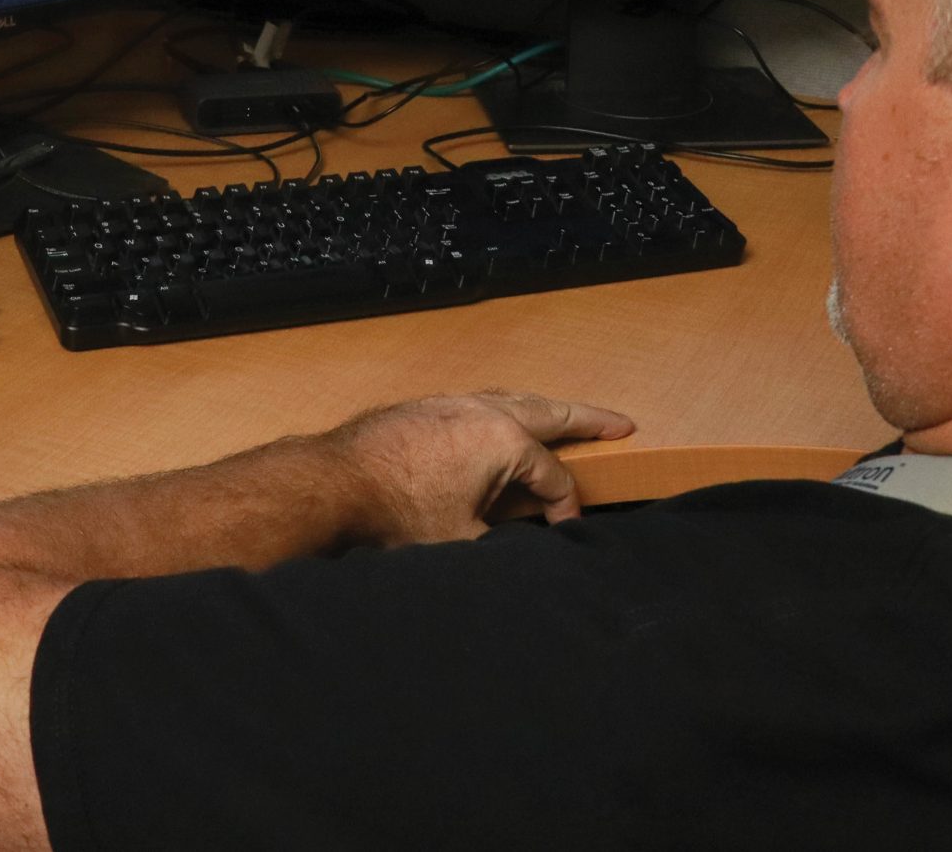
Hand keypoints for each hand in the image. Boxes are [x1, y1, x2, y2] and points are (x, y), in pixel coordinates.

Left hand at [327, 390, 635, 544]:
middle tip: (620, 423)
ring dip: (544, 409)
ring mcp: (452, 402)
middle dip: (588, 418)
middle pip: (550, 411)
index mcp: (504, 440)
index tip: (565, 532)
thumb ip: (503, 543)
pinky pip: (481, 403)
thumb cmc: (395, 514)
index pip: (554, 476)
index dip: (565, 508)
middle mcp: (484, 410)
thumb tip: (523, 551)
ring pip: (513, 400)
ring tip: (565, 418)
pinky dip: (505, 411)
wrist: (332, 485)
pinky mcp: (425, 408)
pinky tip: (502, 426)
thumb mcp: (463, 541)